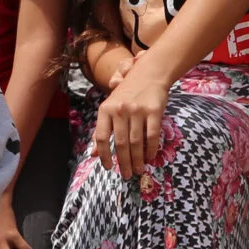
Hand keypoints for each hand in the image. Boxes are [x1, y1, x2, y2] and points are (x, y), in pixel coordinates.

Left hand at [92, 63, 169, 180]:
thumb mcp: (110, 107)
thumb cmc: (127, 93)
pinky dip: (151, 149)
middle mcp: (119, 110)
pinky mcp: (154, 111)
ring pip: (136, 142)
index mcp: (105, 109)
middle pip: (119, 143)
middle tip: (126, 175)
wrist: (148, 73)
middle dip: (123, 162)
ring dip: (137, 159)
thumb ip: (102, 129)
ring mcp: (137, 110)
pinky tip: (150, 158)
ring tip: (138, 170)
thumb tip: (94, 154)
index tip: (107, 167)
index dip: (103, 155)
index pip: (100, 137)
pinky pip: (152, 135)